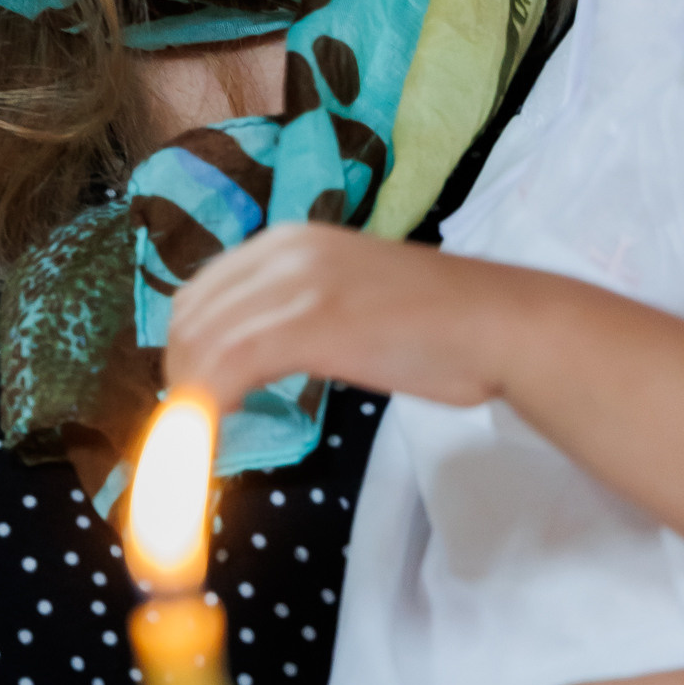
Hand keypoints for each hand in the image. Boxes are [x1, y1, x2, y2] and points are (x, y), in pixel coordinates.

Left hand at [168, 223, 509, 412]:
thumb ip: (299, 313)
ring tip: (206, 446)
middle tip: (196, 431)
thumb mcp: (350, 299)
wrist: (502, 325)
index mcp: (292, 239)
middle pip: (190, 317)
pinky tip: (220, 439)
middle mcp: (286, 248)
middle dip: (181, 378)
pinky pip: (228, 368)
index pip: (203, 293)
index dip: (187, 351)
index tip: (196, 399)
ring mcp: (298, 282)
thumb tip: (253, 358)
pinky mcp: (312, 321)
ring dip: (190, 403)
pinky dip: (209, 410)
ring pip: (202, 345)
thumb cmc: (441, 327)